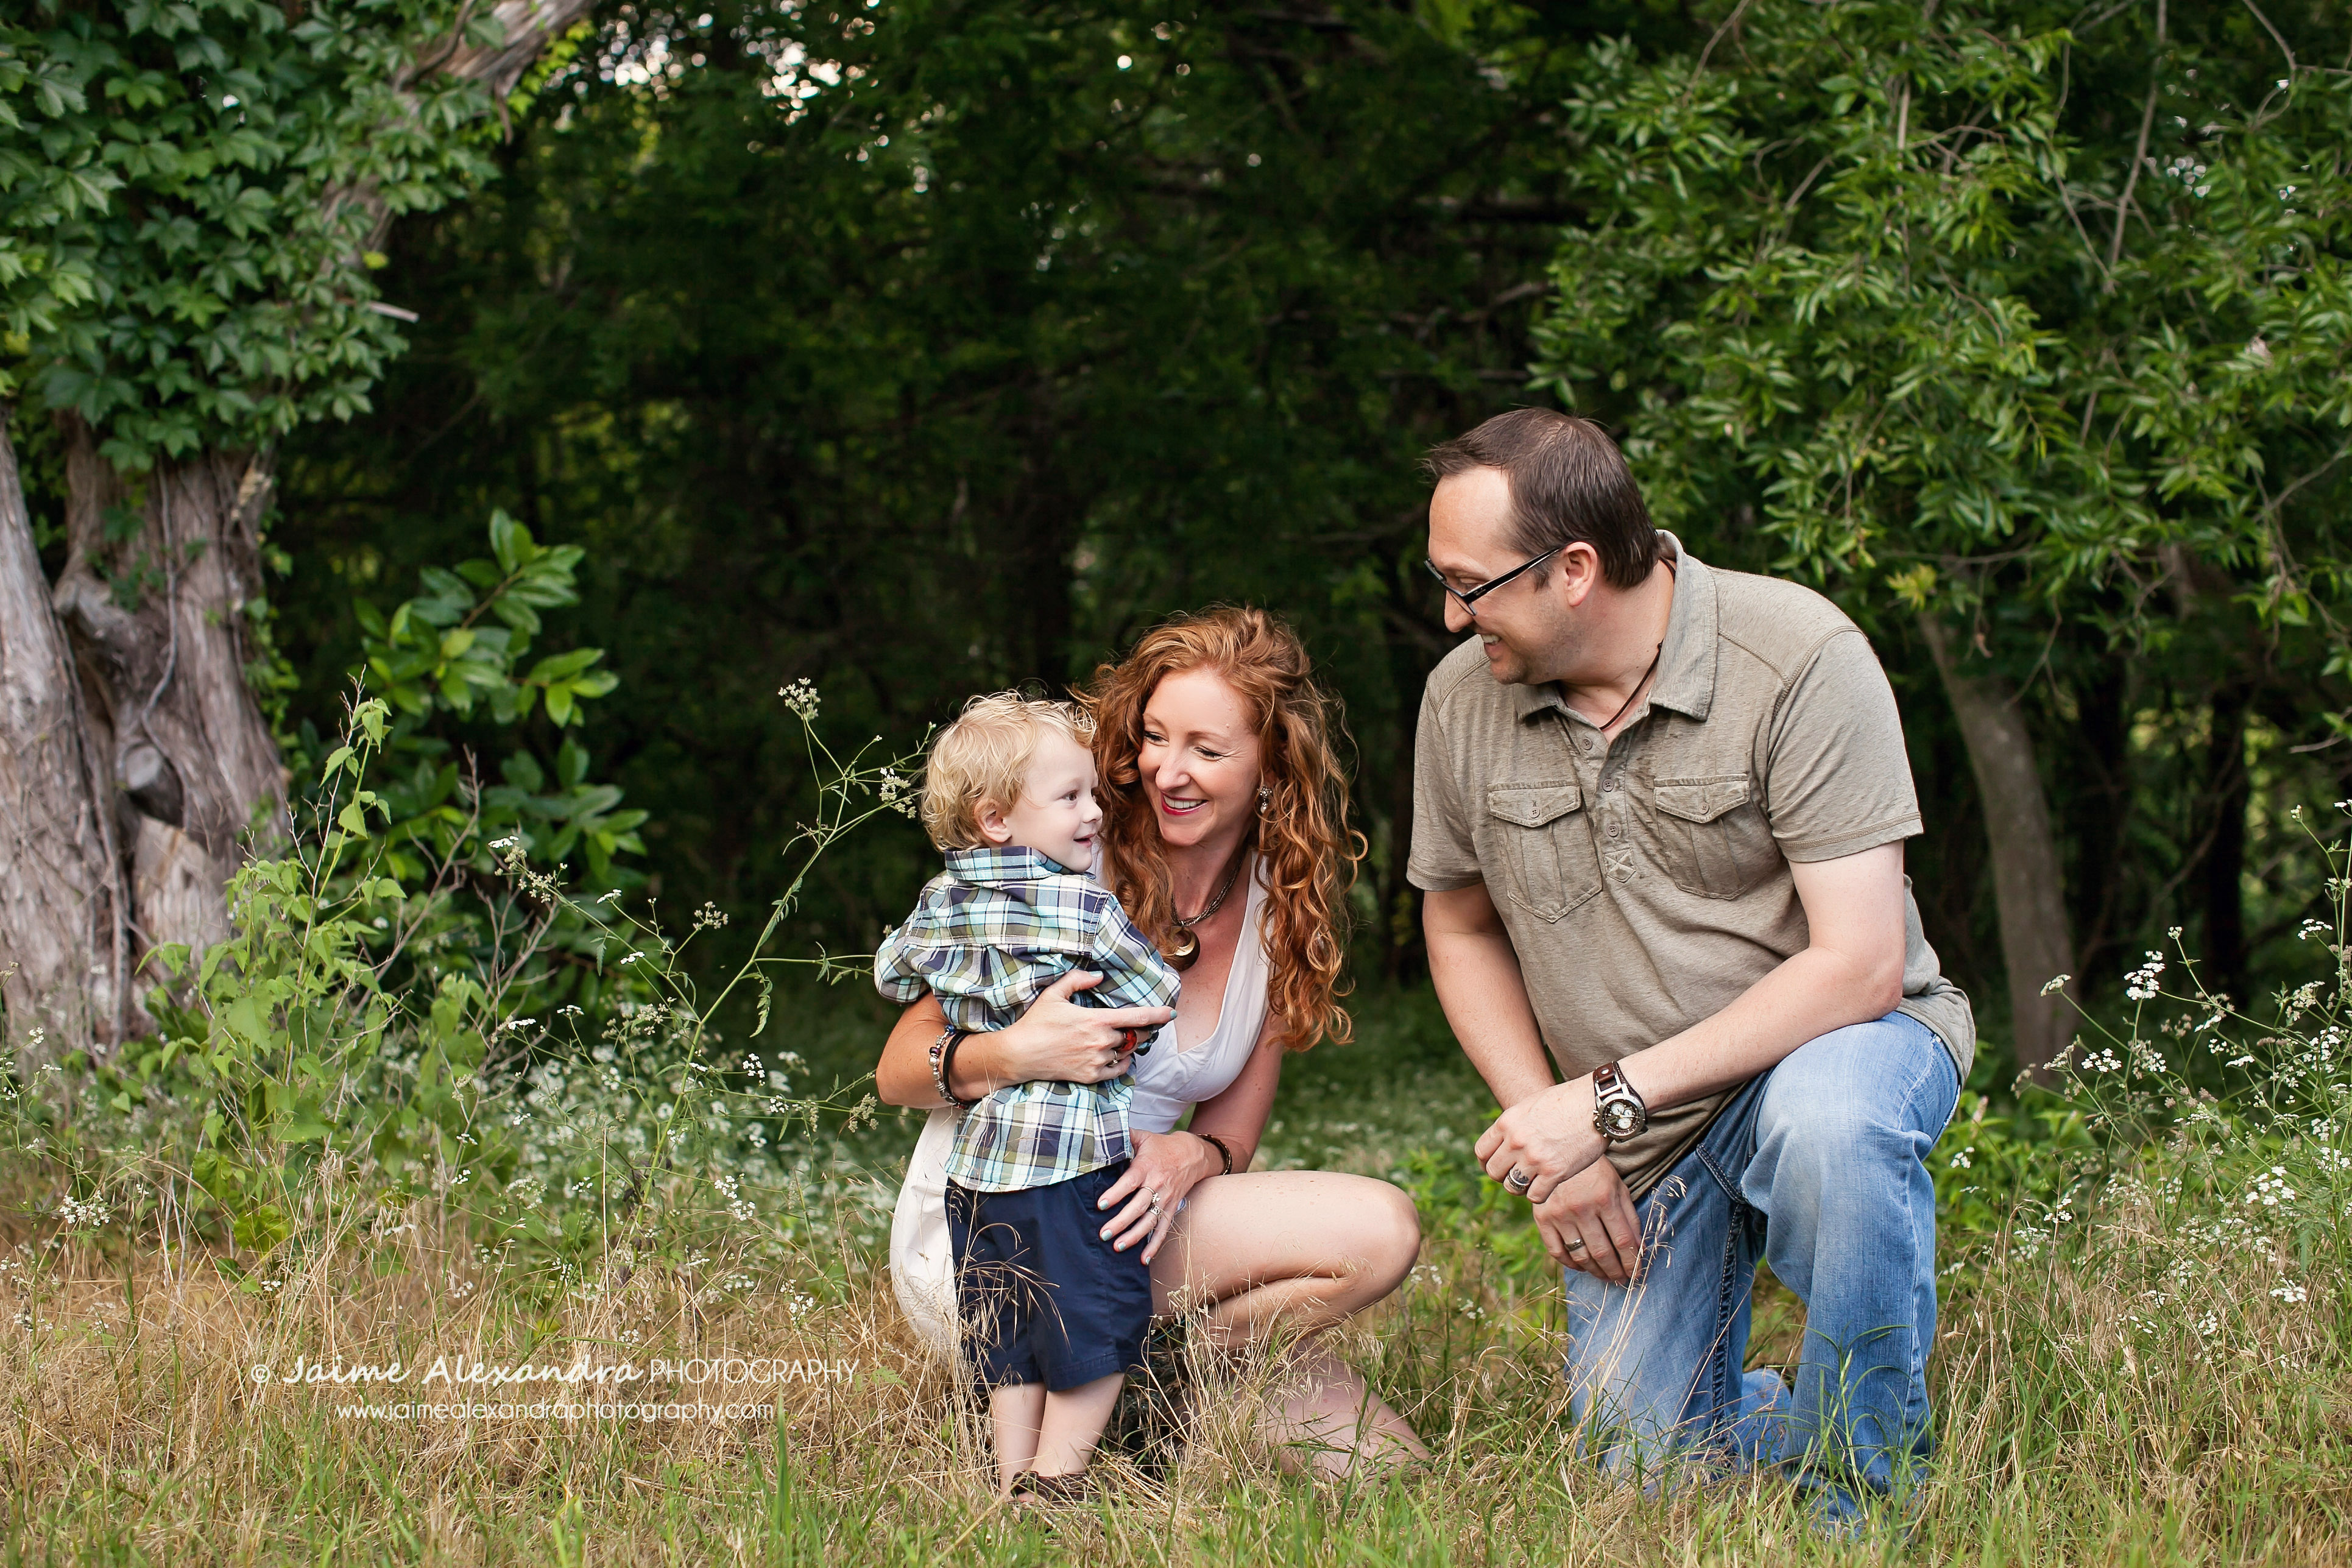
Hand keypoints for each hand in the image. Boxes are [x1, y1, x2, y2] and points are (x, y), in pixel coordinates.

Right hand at [989, 968, 1174, 1088]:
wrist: (1020, 1054)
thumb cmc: (1036, 1022)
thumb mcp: (1054, 994)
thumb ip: (1078, 980)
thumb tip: (1100, 976)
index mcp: (1096, 1020)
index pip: (1137, 1017)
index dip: (1158, 1014)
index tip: (1170, 1013)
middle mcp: (1101, 1041)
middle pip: (1135, 1036)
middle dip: (1143, 1030)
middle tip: (1143, 1026)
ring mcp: (1097, 1060)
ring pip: (1126, 1052)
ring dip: (1130, 1046)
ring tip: (1127, 1039)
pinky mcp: (1090, 1076)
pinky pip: (1118, 1070)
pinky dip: (1122, 1063)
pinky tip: (1119, 1056)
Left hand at [1095, 1130, 1216, 1263]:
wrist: (1192, 1154)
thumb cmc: (1160, 1146)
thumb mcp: (1143, 1136)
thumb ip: (1122, 1135)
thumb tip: (1099, 1130)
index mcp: (1146, 1167)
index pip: (1130, 1182)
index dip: (1116, 1194)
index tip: (1101, 1204)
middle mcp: (1157, 1185)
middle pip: (1139, 1206)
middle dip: (1121, 1221)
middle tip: (1104, 1234)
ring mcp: (1166, 1199)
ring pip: (1150, 1221)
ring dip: (1135, 1236)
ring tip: (1118, 1247)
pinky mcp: (1172, 1209)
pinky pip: (1164, 1229)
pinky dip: (1155, 1246)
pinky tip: (1144, 1260)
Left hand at [1475, 1075, 1606, 1205]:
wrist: (1597, 1102)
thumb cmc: (1567, 1101)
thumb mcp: (1531, 1106)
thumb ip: (1515, 1125)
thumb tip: (1505, 1144)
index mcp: (1507, 1122)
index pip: (1482, 1151)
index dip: (1487, 1161)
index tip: (1499, 1165)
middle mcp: (1516, 1141)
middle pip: (1493, 1171)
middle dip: (1504, 1175)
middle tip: (1517, 1174)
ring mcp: (1534, 1158)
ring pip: (1512, 1186)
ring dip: (1520, 1187)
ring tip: (1532, 1181)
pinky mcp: (1555, 1172)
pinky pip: (1535, 1196)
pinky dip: (1539, 1194)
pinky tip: (1548, 1185)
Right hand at [1532, 1159, 1643, 1282]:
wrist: (1558, 1151)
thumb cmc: (1595, 1170)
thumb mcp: (1618, 1186)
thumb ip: (1629, 1216)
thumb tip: (1638, 1248)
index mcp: (1604, 1199)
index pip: (1623, 1241)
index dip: (1632, 1262)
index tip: (1637, 1273)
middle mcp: (1581, 1209)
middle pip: (1602, 1253)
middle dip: (1615, 1271)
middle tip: (1621, 1280)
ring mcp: (1560, 1215)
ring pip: (1581, 1256)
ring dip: (1595, 1272)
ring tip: (1604, 1276)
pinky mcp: (1542, 1218)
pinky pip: (1557, 1251)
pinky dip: (1570, 1264)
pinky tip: (1581, 1266)